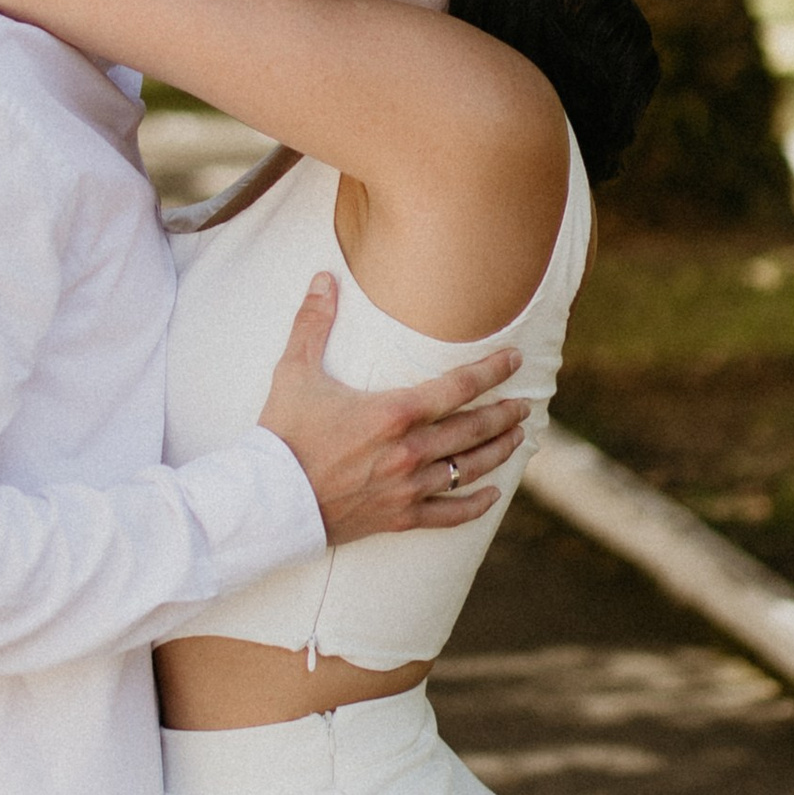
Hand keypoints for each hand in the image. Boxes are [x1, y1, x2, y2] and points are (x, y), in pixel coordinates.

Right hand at [259, 276, 526, 544]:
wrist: (267, 500)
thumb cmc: (282, 433)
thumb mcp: (294, 372)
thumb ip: (313, 323)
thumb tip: (323, 277)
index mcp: (393, 412)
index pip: (459, 387)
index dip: (492, 371)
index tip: (514, 359)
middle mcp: (410, 450)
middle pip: (474, 428)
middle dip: (504, 414)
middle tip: (525, 404)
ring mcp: (408, 487)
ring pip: (470, 468)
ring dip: (498, 451)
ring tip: (517, 438)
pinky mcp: (400, 517)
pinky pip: (450, 514)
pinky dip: (475, 505)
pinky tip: (492, 495)